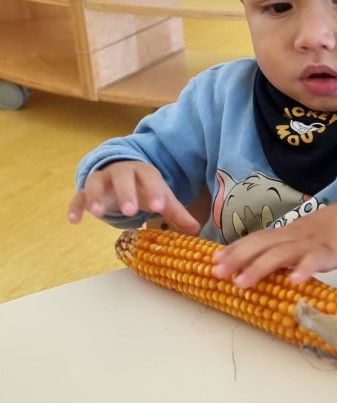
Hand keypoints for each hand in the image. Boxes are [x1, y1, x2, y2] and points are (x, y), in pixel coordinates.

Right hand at [68, 161, 199, 233]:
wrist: (121, 173)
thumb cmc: (145, 188)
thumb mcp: (161, 197)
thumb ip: (176, 213)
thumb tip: (195, 230)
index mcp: (144, 173)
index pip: (150, 179)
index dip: (154, 192)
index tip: (159, 208)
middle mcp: (121, 172)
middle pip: (122, 178)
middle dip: (126, 193)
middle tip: (131, 212)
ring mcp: (103, 179)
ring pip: (97, 183)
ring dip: (96, 196)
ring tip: (98, 213)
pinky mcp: (87, 190)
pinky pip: (79, 196)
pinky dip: (76, 206)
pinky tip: (74, 220)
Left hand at [212, 196, 336, 285]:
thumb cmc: (324, 234)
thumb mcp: (297, 240)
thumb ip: (278, 252)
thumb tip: (253, 268)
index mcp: (283, 235)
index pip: (254, 239)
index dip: (233, 249)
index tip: (213, 261)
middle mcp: (291, 237)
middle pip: (260, 245)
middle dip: (237, 259)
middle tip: (217, 273)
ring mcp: (309, 244)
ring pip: (280, 254)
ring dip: (259, 268)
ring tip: (242, 283)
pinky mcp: (328, 252)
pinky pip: (315, 261)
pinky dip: (303, 269)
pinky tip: (293, 282)